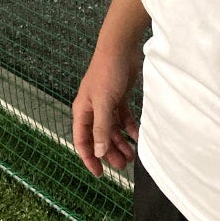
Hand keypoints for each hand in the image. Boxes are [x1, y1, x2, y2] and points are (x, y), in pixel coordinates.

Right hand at [72, 44, 141, 176]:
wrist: (121, 47)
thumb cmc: (107, 72)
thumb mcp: (104, 102)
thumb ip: (102, 128)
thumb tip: (99, 152)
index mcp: (82, 111)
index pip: (82, 141)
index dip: (89, 158)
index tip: (99, 173)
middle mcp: (93, 109)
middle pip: (99, 137)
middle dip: (109, 152)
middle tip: (122, 165)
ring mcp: (106, 102)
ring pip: (112, 129)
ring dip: (120, 142)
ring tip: (132, 155)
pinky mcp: (119, 96)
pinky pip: (123, 117)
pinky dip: (129, 127)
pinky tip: (137, 136)